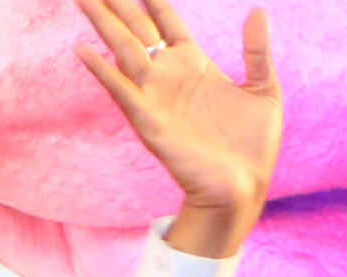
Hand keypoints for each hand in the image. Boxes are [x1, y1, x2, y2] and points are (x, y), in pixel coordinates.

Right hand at [69, 0, 280, 255]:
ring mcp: (156, 94)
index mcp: (193, 63)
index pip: (165, 19)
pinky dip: (101, 70)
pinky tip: (82, 50)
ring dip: (101, 22)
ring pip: (122, 48)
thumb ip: (257, 52)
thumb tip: (259, 11)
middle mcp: (168, 73)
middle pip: (136, 26)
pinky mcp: (149, 119)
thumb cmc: (253, 146)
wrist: (244, 189)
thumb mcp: (264, 92)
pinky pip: (121, 89)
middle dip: (117, 2)